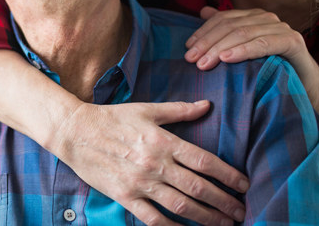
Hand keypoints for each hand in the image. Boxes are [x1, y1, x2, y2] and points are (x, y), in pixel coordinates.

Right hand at [51, 101, 248, 225]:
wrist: (75, 132)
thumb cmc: (112, 118)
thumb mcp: (147, 109)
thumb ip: (179, 110)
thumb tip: (207, 105)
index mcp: (163, 141)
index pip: (204, 162)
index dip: (228, 175)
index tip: (243, 185)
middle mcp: (155, 164)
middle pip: (198, 188)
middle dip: (224, 203)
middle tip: (241, 212)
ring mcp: (140, 183)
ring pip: (181, 206)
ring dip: (206, 218)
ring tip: (224, 224)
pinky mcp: (125, 196)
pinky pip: (153, 217)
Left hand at [184, 7, 317, 84]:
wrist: (304, 85)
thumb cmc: (270, 67)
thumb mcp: (244, 49)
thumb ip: (226, 29)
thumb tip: (203, 11)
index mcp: (253, 16)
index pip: (222, 19)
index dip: (203, 32)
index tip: (187, 48)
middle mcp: (266, 18)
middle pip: (230, 25)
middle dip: (208, 42)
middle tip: (192, 59)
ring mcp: (281, 28)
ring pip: (244, 33)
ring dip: (221, 48)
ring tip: (205, 63)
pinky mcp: (292, 41)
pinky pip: (263, 44)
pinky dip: (244, 50)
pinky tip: (227, 59)